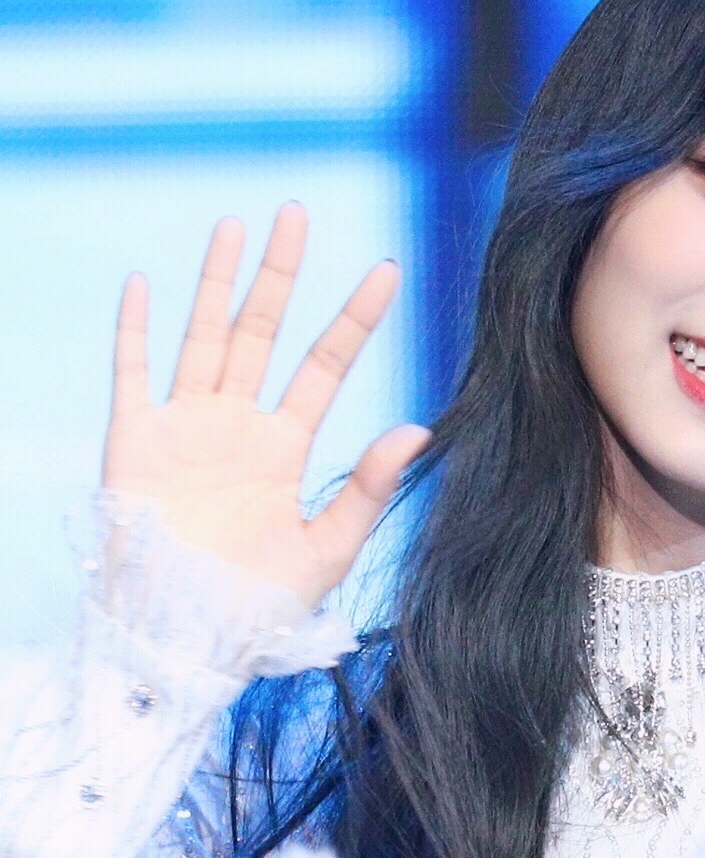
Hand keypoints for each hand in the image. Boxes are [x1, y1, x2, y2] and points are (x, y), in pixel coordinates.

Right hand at [103, 204, 429, 607]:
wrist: (183, 644)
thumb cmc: (257, 610)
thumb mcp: (326, 550)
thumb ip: (367, 488)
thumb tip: (419, 427)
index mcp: (284, 449)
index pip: (325, 366)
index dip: (354, 319)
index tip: (387, 271)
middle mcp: (236, 427)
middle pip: (262, 331)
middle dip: (280, 275)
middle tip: (297, 213)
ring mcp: (184, 428)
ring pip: (204, 336)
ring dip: (217, 282)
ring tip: (235, 224)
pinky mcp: (134, 442)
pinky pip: (132, 375)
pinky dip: (134, 331)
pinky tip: (141, 284)